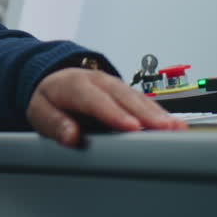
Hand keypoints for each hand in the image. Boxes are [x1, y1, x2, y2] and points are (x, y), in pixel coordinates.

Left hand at [27, 67, 186, 146]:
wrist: (53, 81)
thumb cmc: (48, 99)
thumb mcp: (40, 112)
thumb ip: (55, 124)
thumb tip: (71, 136)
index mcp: (75, 85)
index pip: (97, 100)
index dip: (115, 114)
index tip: (132, 126)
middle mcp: (98, 81)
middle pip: (124, 97)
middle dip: (145, 113)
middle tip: (165, 128)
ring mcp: (114, 84)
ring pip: (137, 97)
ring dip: (157, 112)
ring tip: (176, 127)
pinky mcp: (124, 92)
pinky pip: (142, 100)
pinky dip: (158, 112)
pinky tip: (172, 124)